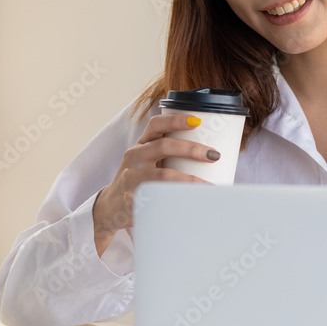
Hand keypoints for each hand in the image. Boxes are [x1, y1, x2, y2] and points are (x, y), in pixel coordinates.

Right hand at [92, 113, 219, 255]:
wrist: (112, 205)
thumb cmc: (139, 178)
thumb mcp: (147, 160)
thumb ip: (169, 153)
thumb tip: (211, 152)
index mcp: (141, 144)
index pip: (155, 125)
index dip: (175, 120)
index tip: (197, 121)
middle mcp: (134, 156)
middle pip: (163, 146)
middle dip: (191, 149)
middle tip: (214, 155)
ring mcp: (132, 177)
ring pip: (163, 175)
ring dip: (190, 180)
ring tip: (209, 186)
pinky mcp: (134, 198)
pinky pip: (160, 197)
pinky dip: (179, 198)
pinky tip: (194, 202)